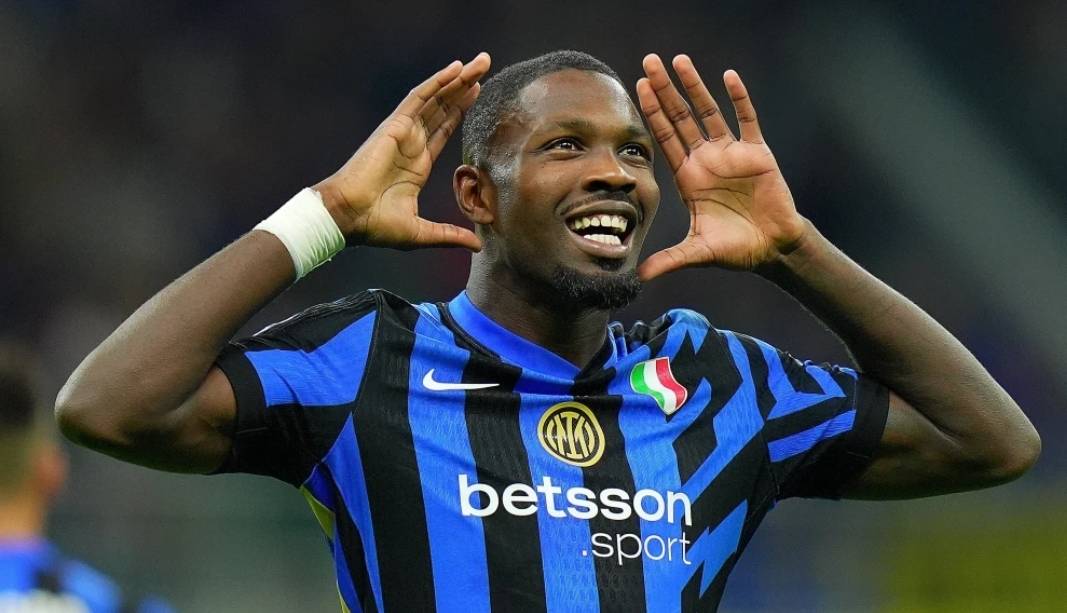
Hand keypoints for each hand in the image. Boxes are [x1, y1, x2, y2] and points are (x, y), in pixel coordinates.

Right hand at [314, 53, 490, 251]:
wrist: (348, 216)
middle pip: (443, 108)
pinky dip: (438, 82)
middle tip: (486, 66)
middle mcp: (412, 143)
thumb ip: (450, 234)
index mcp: (417, 164)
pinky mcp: (395, 126)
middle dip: (464, 88)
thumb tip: (477, 245)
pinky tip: (456, 68)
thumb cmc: (375, 226)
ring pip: (436, 98)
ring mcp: (404, 132)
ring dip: (458, 79)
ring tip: (481, 62)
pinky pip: (420, 98)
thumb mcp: (422, 233)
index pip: (443, 130)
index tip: (477, 94)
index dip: (460, 111)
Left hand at [635, 54, 808, 279]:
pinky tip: (728, 77)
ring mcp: (730, 153)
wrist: (771, 248)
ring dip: (695, 87)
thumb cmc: (734, 248)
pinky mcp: (757, 153)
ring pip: (709, 112)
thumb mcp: (697, 252)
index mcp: (688, 177)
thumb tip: (638, 278)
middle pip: (680, 117)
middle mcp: (706, 159)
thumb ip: (669, 260)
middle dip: (664, 91)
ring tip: (679, 60)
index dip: (651, 114)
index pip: (664, 138)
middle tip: (647, 62)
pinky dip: (738, 99)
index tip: (636, 89)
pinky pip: (746, 120)